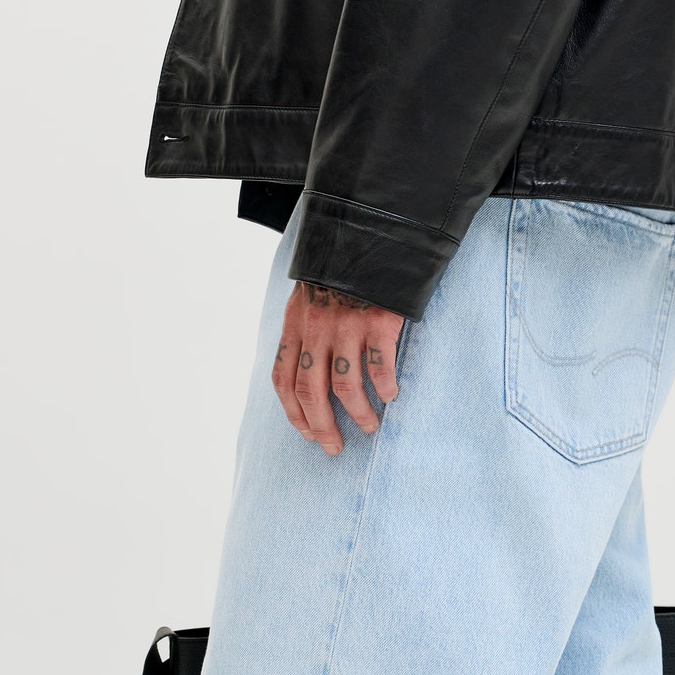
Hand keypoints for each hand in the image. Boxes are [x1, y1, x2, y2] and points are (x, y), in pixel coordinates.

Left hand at [272, 283, 403, 455]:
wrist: (374, 227)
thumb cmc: (343, 266)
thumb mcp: (309, 291)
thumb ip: (305, 326)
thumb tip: (308, 368)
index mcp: (296, 322)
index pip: (284, 378)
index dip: (293, 412)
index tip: (307, 432)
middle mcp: (317, 326)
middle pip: (311, 392)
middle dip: (321, 426)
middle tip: (334, 448)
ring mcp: (347, 324)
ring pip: (346, 386)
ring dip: (358, 413)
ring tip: (370, 426)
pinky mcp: (378, 320)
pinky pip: (379, 365)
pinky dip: (384, 386)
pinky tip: (391, 396)